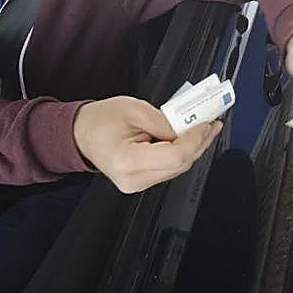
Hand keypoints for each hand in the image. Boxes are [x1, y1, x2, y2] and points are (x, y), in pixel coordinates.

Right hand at [73, 96, 221, 192]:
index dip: (195, 139)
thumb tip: (190, 126)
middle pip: (180, 164)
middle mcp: (133, 179)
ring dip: (194, 147)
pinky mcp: (142, 182)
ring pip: (178, 168)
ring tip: (204, 127)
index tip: (206, 124)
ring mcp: (138, 184)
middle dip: (199, 142)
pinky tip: (189, 138)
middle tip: (211, 122)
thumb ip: (165, 121)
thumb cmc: (100, 121)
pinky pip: (170, 168)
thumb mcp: (134, 109)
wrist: (81, 134)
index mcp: (127, 160)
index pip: (174, 156)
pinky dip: (182, 152)